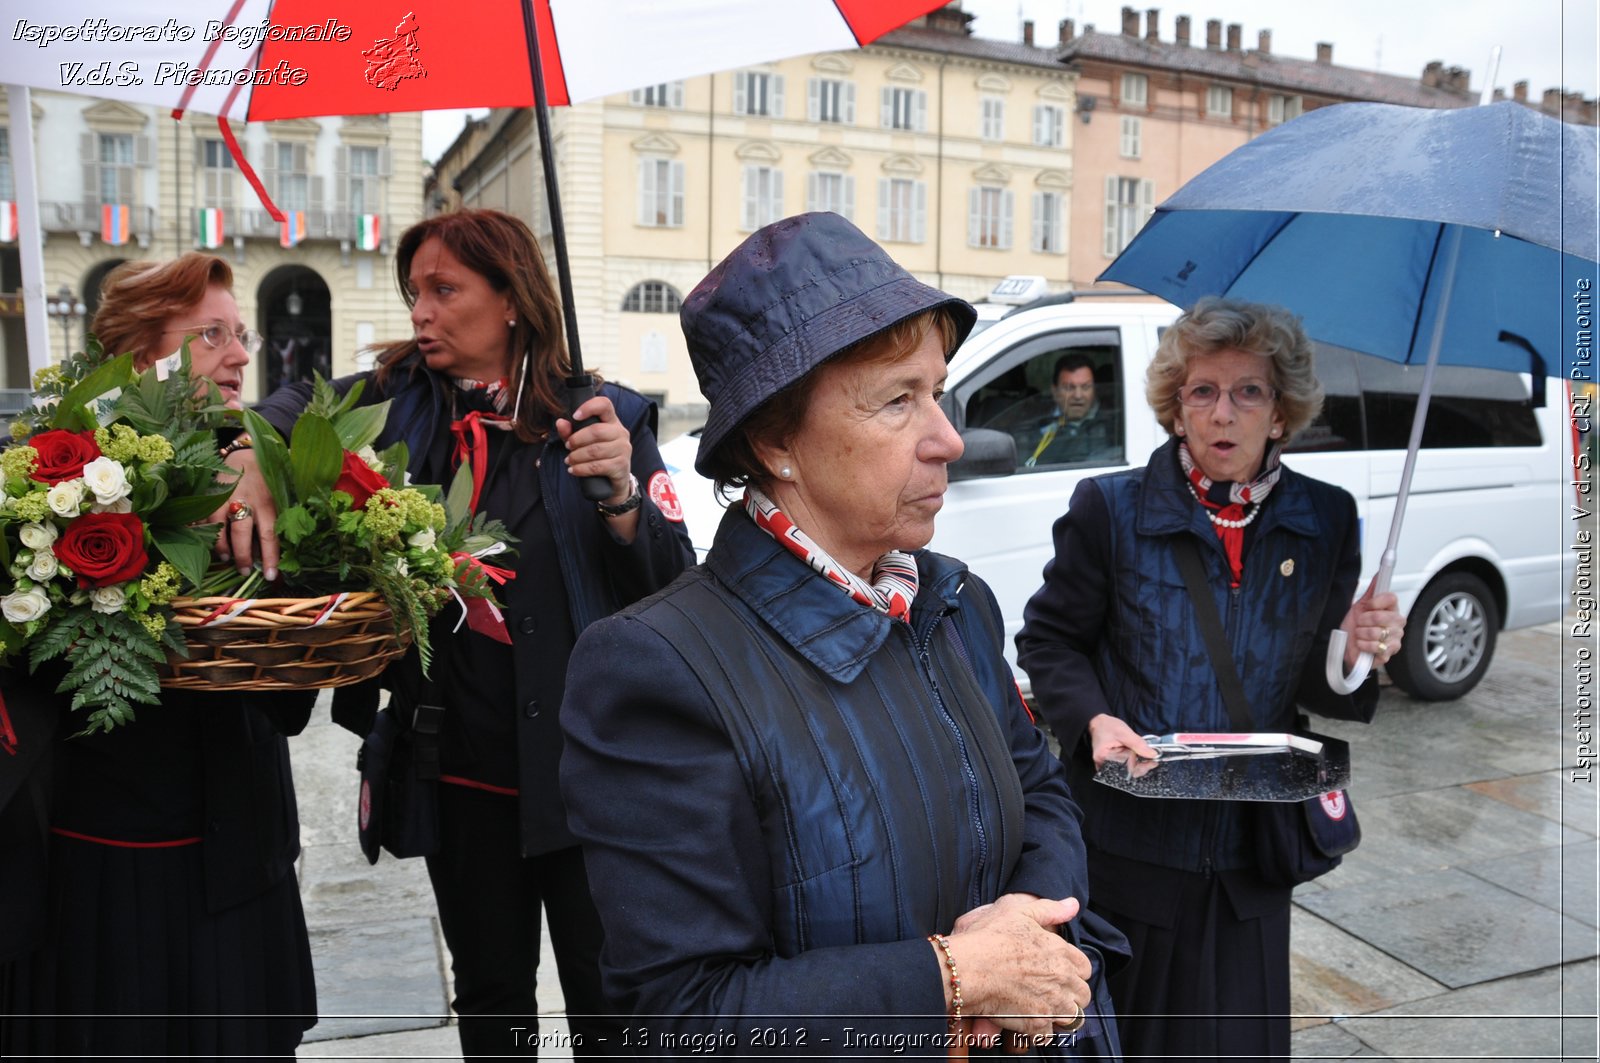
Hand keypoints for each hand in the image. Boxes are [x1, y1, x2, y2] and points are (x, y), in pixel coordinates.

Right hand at [211, 449, 278, 580]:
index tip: (271, 576)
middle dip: (241, 556)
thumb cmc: (268, 480)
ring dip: (219, 545)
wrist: (247, 454)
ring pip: (217, 525)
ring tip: (224, 557)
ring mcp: (224, 497)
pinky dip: (200, 531)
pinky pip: (201, 517)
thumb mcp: (279, 497)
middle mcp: (245, 500)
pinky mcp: (209, 494)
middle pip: (241, 533)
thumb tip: (275, 549)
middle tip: (244, 570)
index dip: (270, 558)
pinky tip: (202, 542)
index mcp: (267, 503)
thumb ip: (276, 519)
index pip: (269, 535)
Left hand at [555, 395, 632, 502]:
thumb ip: (570, 432)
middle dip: (577, 440)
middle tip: (568, 446)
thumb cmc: (598, 456)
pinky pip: (598, 466)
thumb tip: (560, 422)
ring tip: (569, 460)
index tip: (575, 416)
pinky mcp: (621, 465)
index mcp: (611, 421)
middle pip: (597, 431)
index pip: (604, 405)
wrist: (613, 481)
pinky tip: (574, 470)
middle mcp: (621, 432)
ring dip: (577, 456)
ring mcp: (624, 449)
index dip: (589, 407)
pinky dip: (582, 469)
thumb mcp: (582, 442)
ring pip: (595, 450)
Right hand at [940, 896, 1091, 1040]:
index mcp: (1061, 952)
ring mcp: (1052, 1003)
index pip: (1085, 968)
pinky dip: (1039, 1031)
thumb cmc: (988, 937)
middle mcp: (1062, 979)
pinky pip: (1048, 1034)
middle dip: (1070, 995)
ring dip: (1059, 1015)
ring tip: (1042, 1009)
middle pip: (1082, 995)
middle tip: (1050, 992)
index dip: (1072, 970)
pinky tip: (1027, 1020)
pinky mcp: (1037, 1024)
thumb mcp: (1018, 911)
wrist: (968, 967)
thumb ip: (1050, 909)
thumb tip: (1072, 905)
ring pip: (1071, 1018)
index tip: (1058, 971)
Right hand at [1086, 713, 1157, 768]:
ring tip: (1147, 758)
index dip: (1140, 768)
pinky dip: (1134, 763)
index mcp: (1104, 758)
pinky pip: (1125, 766)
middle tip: (1152, 762)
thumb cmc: (1107, 726)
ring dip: (1139, 765)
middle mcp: (1105, 765)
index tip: (1152, 763)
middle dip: (1141, 768)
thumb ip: (1138, 744)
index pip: (1125, 769)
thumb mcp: (1124, 733)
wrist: (1099, 722)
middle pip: (1126, 773)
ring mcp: (1109, 765)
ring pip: (1127, 771)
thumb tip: (1152, 754)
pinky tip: (1140, 758)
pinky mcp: (1113, 762)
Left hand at [1339, 576, 1404, 668]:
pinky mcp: (1389, 653)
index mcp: (1391, 610)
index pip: (1391, 598)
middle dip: (1364, 620)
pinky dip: (1363, 645)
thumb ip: (1373, 590)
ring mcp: (1395, 639)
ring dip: (1361, 633)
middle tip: (1360, 623)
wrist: (1347, 646)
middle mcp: (1396, 624)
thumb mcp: (1361, 605)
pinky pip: (1375, 646)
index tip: (1367, 606)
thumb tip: (1380, 573)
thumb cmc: (1355, 627)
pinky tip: (1362, 644)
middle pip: (1381, 616)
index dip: (1375, 601)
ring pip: (1376, 632)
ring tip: (1360, 635)